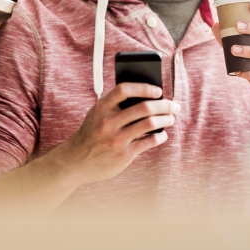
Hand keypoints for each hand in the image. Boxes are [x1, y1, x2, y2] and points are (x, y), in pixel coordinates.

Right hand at [57, 83, 179, 184]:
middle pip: (145, 107)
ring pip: (151, 123)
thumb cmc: (92, 132)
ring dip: (166, 119)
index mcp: (102, 107)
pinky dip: (161, 136)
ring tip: (171, 118)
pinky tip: (162, 134)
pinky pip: (150, 141)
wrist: (74, 161)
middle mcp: (109, 122)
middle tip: (174, 106)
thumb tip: (148, 94)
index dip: (144, 87)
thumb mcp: (97, 114)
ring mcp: (117, 139)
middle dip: (165, 105)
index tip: (158, 91)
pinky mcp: (124, 154)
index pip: (125, 89)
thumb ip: (116, 104)